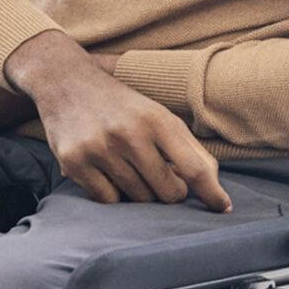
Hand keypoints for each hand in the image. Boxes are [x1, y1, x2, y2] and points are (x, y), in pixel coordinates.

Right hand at [7, 33, 231, 212]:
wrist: (65, 80)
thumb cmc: (120, 104)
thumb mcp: (157, 114)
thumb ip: (188, 147)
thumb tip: (214, 186)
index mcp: (156, 119)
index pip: (194, 168)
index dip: (212, 193)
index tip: (223, 208)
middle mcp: (129, 134)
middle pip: (168, 192)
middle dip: (168, 191)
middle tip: (157, 176)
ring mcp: (100, 149)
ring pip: (138, 198)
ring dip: (139, 191)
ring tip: (127, 167)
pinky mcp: (75, 161)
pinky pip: (107, 200)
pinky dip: (112, 194)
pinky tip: (106, 173)